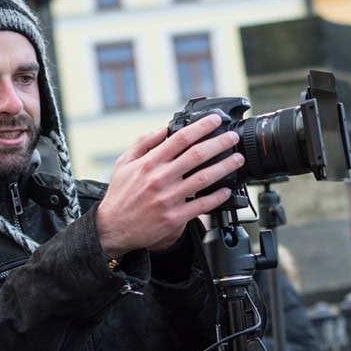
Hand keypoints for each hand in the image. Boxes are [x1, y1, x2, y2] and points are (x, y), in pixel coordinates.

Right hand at [95, 114, 244, 257]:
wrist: (113, 228)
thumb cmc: (120, 195)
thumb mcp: (124, 163)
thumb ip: (143, 143)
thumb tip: (164, 128)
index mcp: (149, 163)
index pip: (180, 139)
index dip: (201, 127)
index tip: (215, 121)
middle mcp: (160, 179)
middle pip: (197, 155)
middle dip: (219, 143)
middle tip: (233, 137)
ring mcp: (168, 199)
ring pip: (203, 179)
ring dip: (224, 167)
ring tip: (237, 160)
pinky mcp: (174, 218)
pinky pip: (201, 205)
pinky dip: (216, 197)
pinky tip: (226, 190)